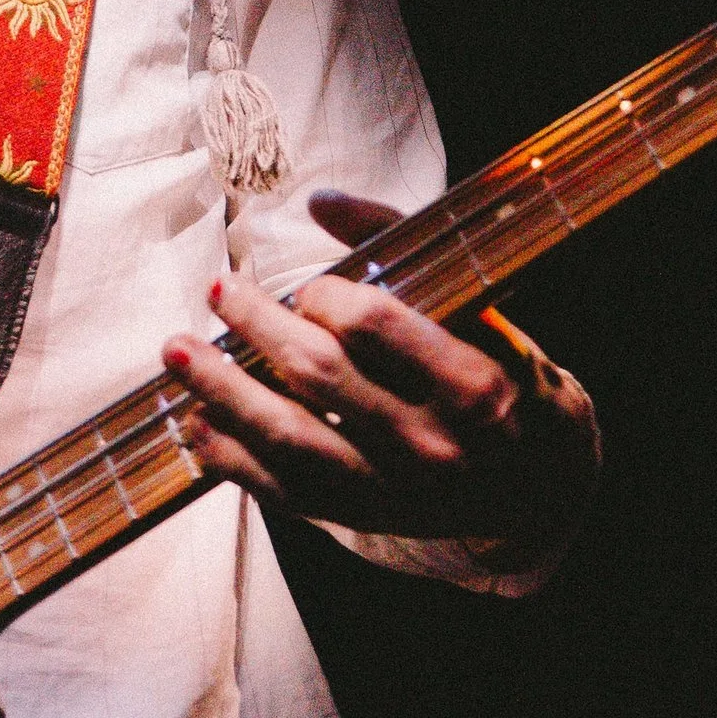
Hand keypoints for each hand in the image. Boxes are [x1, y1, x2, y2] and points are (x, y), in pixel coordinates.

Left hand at [164, 195, 598, 554]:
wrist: (540, 483)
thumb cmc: (501, 369)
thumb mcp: (477, 304)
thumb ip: (401, 243)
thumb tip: (319, 200)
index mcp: (471, 381)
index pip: (373, 325)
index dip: (324, 297)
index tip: (310, 289)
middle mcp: (432, 444)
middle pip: (319, 376)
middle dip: (256, 327)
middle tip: (218, 290)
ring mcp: (394, 491)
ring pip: (290, 440)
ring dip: (222, 393)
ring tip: (176, 352)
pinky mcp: (364, 518)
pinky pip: (284, 491)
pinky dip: (232, 457)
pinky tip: (196, 421)